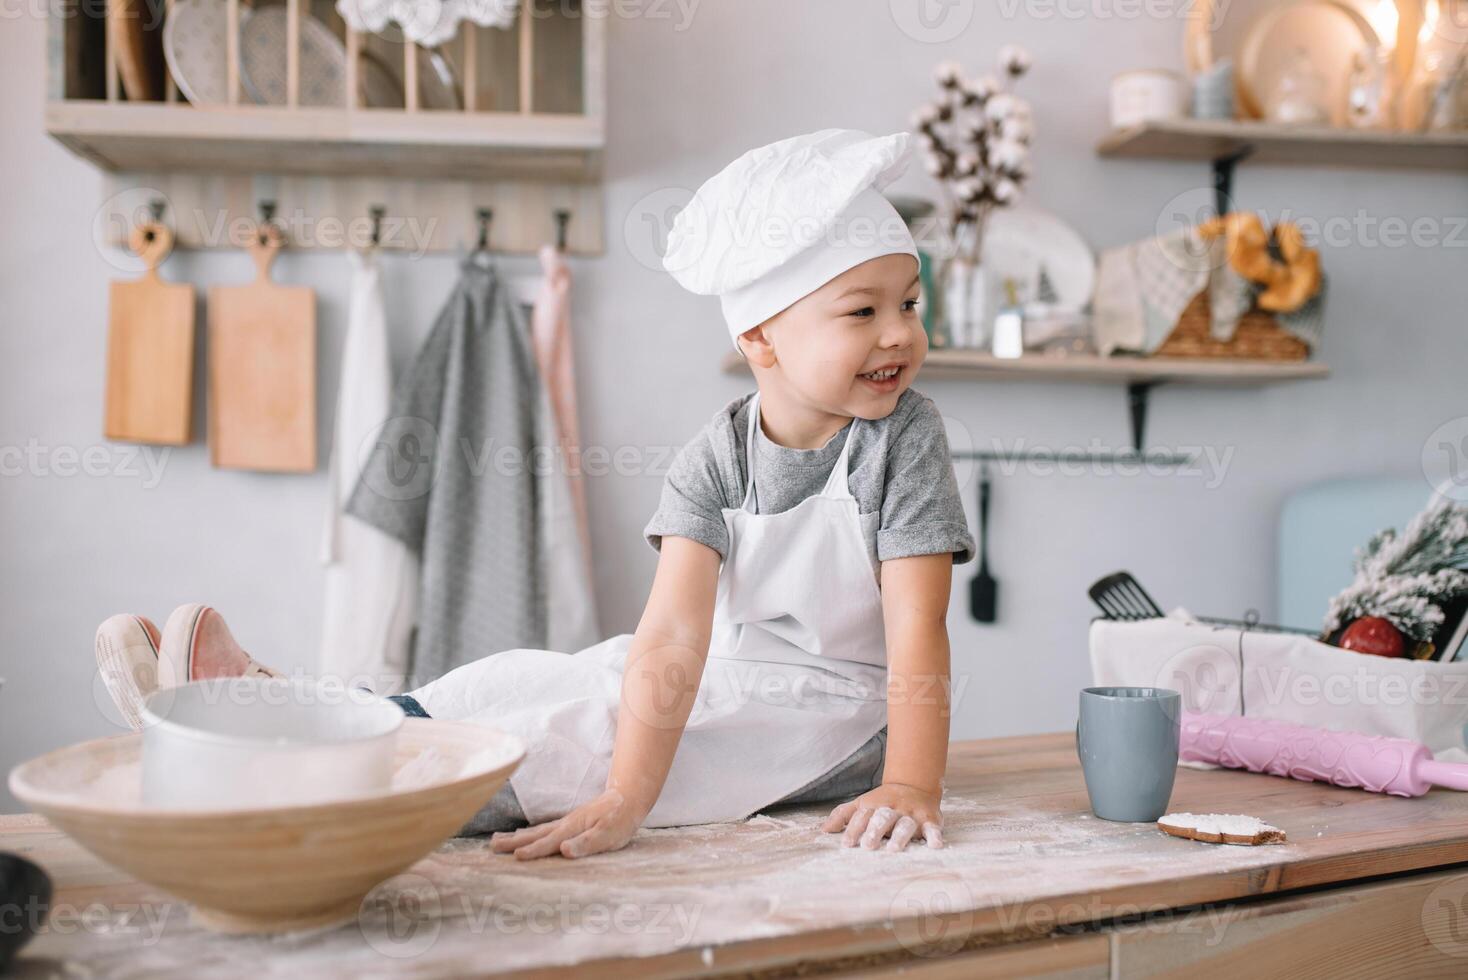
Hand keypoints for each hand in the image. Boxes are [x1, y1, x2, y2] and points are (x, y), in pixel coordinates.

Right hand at [489, 789, 644, 859]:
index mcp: (572, 829)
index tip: (515, 858)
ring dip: (516, 837)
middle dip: (512, 842)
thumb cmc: (619, 820)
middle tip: (491, 847)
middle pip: (534, 835)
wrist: (626, 799)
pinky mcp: (568, 824)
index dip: (533, 851)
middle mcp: (564, 825)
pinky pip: (543, 830)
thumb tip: (564, 850)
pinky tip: (522, 835)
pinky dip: (529, 833)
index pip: (548, 843)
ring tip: (497, 841)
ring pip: (536, 831)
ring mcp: (565, 823)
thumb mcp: (608, 835)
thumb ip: (586, 843)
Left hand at [821, 782, 942, 850]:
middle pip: (883, 818)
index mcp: (874, 805)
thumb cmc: (882, 803)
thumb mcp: (862, 804)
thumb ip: (843, 815)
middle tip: (868, 846)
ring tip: (894, 849)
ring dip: (900, 836)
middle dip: (875, 831)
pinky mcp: (929, 820)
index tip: (847, 844)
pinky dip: (934, 836)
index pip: (862, 816)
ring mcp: (911, 814)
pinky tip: (934, 845)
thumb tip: (823, 830)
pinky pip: (932, 828)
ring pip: (905, 824)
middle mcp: (892, 809)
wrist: (914, 786)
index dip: (854, 829)